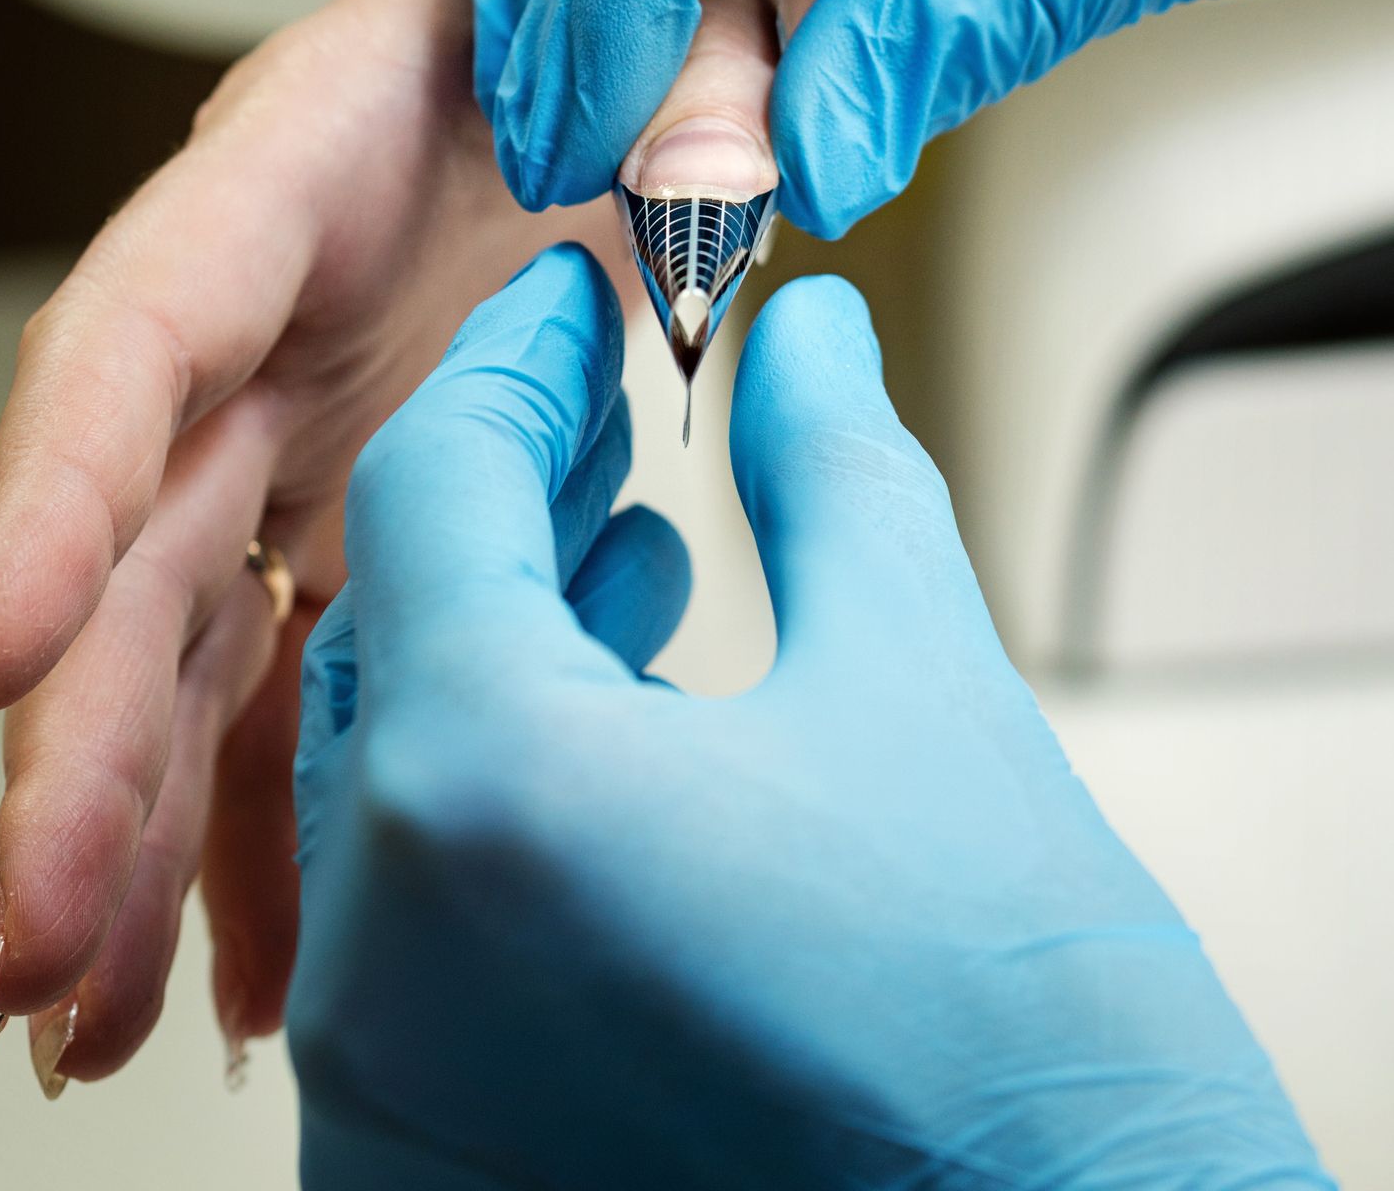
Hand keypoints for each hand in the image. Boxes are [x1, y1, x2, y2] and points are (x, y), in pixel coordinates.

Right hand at [0, 0, 626, 1091]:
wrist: (657, 5)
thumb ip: (699, 57)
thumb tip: (714, 166)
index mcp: (307, 167)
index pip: (149, 319)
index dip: (54, 483)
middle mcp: (275, 319)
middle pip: (143, 534)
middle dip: (80, 743)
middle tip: (37, 947)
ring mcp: (314, 422)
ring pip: (193, 640)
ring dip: (144, 828)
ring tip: (101, 1014)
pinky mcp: (376, 501)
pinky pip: (305, 675)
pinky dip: (277, 815)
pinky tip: (259, 954)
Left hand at [288, 245, 1327, 1187]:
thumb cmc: (1027, 1078)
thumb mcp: (930, 693)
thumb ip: (835, 475)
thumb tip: (807, 343)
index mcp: (493, 801)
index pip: (440, 492)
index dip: (519, 368)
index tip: (579, 309)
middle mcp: (389, 959)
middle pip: (394, 625)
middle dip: (511, 499)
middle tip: (609, 417)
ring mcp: (386, 1084)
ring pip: (391, 774)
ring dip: (506, 643)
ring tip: (638, 558)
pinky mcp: (419, 1162)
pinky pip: (405, 920)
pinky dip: (492, 798)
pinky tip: (612, 734)